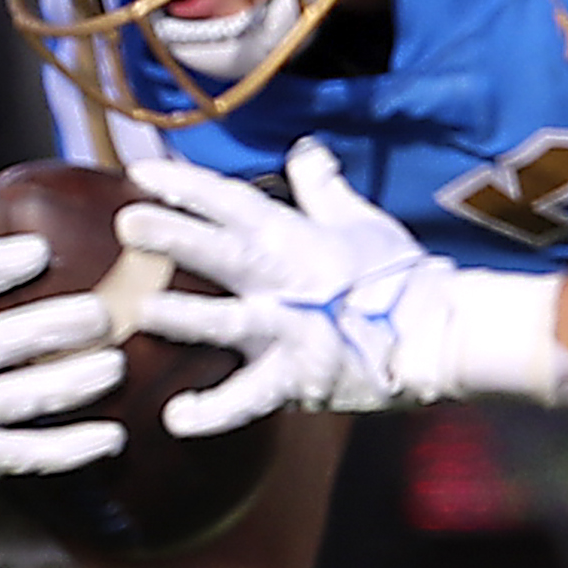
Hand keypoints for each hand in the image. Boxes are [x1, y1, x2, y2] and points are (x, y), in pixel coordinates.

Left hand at [119, 144, 467, 432]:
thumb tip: (305, 148)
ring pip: (231, 322)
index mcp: (294, 235)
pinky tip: (176, 419)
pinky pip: (251, 397)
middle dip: (177, 234)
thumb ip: (320, 187)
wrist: (438, 335)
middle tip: (129, 222)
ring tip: (145, 313)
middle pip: (223, 251)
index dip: (186, 184)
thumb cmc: (397, 275)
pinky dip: (215, 412)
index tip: (141, 170)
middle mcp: (284, 279)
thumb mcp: (359, 219)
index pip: (232, 200)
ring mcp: (289, 330)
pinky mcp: (297, 378)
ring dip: (187, 318)